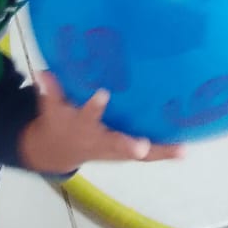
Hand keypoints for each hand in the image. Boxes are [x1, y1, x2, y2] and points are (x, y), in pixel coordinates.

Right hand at [18, 72, 182, 171]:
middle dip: (128, 145)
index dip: (94, 106)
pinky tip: (184, 150)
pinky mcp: (125, 153)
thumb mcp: (50, 106)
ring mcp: (114, 150)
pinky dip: (164, 153)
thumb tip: (43, 71)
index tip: (103, 93)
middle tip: (141, 146)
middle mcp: (99, 141)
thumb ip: (50, 90)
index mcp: (81, 126)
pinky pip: (147, 155)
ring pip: (137, 154)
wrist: (57, 152)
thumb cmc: (58, 120)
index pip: (86, 115)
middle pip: (115, 143)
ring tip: (180, 150)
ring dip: (158, 152)